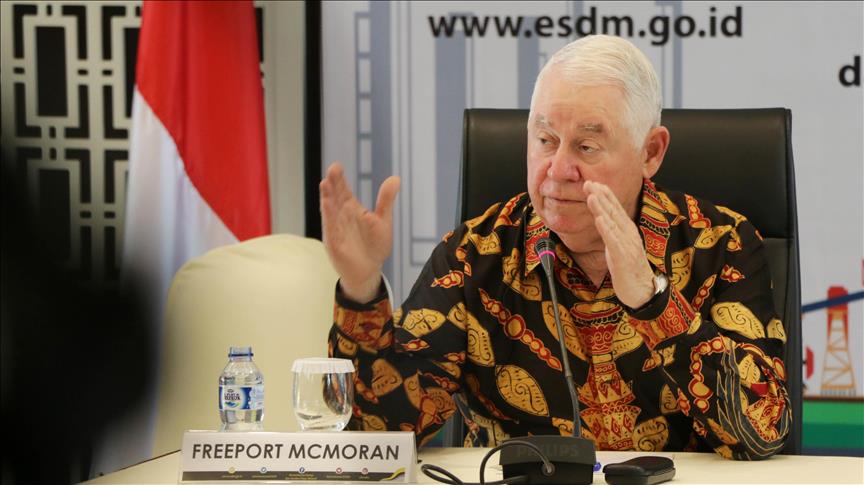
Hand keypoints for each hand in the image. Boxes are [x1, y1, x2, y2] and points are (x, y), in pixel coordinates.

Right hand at [319, 163, 400, 302]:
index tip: (336, 167)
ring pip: (330, 211)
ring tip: (325, 184)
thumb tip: (395, 178)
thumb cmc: (374, 245)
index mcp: (351, 209)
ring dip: (327, 199)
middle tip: (332, 170)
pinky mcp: (335, 244)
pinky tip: (327, 206)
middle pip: (335, 197)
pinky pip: (331, 230)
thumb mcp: (383, 220)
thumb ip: (386, 200)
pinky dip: (329, 218)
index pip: (343, 191)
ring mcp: (336, 230)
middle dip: (333, 185)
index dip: (339, 180)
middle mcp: (341, 216)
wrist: (369, 270)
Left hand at [584, 181, 654, 308]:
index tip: (592, 182)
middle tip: (588, 181)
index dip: (604, 194)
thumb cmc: (628, 269)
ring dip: (602, 207)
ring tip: (591, 195)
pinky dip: (607, 229)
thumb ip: (611, 232)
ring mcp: (627, 244)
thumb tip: (601, 219)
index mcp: (627, 230)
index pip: (615, 208)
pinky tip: (599, 219)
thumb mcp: (618, 246)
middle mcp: (629, 234)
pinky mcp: (624, 257)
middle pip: (613, 211)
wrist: (642, 291)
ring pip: (612, 222)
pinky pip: (613, 241)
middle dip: (600, 195)